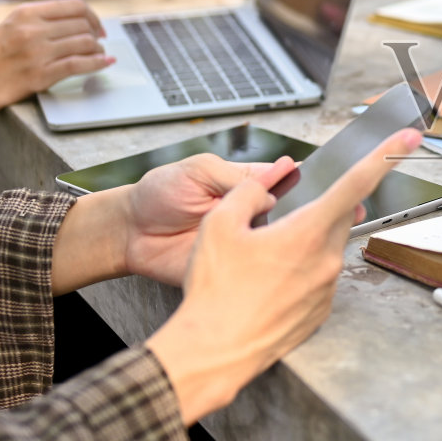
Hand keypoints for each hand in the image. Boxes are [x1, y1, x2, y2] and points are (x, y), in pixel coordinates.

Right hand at [0, 0, 112, 114]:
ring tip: (99, 55)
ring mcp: (37, 52)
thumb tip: (77, 20)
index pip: (75, 6)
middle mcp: (32, 29)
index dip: (93, 16)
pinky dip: (98, 64)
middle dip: (96, 34)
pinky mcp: (40, 75)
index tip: (97, 27)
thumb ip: (40, 20)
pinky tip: (104, 64)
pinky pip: (80, 64)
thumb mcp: (11, 26)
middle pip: (83, 24)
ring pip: (85, 42)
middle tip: (99, 43)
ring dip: (98, 50)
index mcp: (26, 12)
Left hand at [121, 153, 297, 285]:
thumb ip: (236, 175)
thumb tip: (273, 190)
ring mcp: (242, 243)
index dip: (296, 182)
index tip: (309, 182)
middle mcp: (249, 215)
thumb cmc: (160, 194)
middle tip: (288, 213)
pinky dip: (258, 267)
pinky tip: (256, 260)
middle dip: (292, 214)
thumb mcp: (199, 170)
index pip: (282, 182)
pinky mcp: (232, 269)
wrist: (132, 231)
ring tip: (266, 236)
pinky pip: (253, 270)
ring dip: (275, 240)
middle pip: (287, 215)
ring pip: (274, 243)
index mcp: (244, 186)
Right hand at [147, 129, 423, 425]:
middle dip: (314, 210)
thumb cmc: (215, 292)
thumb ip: (249, 192)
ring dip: (301, 245)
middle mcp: (327, 260)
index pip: (356, 183)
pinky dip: (297, 273)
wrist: (214, 352)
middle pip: (336, 217)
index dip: (384, 156)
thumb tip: (270, 184)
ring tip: (259, 264)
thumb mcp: (218, 225)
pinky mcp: (321, 312)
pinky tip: (265, 285)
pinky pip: (317, 279)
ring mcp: (327, 289)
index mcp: (308, 231)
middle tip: (276, 223)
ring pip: (325, 249)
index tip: (407, 139)